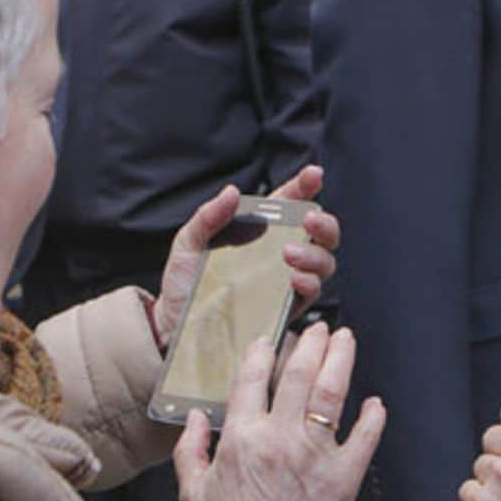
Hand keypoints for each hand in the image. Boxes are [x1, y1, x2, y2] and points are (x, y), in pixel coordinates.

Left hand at [152, 165, 340, 350]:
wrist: (176, 325)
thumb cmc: (184, 283)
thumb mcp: (188, 243)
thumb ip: (208, 216)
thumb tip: (232, 192)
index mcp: (259, 230)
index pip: (290, 203)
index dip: (305, 186)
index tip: (314, 175)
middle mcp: (279, 253)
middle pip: (320, 233)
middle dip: (324, 222)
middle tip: (310, 219)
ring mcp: (286, 280)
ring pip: (324, 261)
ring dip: (315, 254)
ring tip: (289, 254)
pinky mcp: (286, 308)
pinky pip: (311, 293)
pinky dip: (309, 282)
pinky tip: (294, 278)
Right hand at [174, 323, 384, 500]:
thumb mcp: (195, 495)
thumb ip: (190, 452)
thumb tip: (193, 421)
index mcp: (242, 439)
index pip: (252, 378)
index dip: (260, 351)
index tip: (266, 340)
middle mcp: (280, 438)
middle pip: (298, 373)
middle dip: (310, 343)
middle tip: (317, 329)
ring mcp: (315, 454)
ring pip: (331, 392)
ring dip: (341, 360)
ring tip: (344, 341)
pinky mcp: (344, 476)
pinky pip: (365, 438)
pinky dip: (373, 417)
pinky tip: (375, 404)